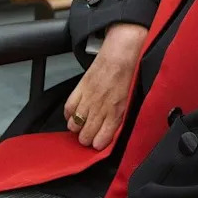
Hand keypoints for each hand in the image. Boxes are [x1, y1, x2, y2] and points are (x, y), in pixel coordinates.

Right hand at [63, 23, 148, 149]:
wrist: (121, 54)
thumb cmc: (129, 75)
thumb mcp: (130, 100)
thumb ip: (120, 117)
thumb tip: (112, 131)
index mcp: (116, 112)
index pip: (101, 140)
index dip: (98, 144)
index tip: (98, 142)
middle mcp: (101, 109)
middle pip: (85, 136)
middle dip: (86, 138)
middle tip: (89, 133)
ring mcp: (88, 99)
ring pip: (74, 125)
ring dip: (77, 127)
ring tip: (82, 123)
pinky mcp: (80, 89)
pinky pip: (68, 109)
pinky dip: (69, 113)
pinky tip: (75, 112)